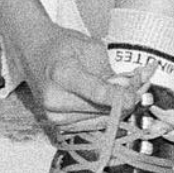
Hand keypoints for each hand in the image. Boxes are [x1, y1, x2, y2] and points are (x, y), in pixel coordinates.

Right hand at [10, 28, 129, 131]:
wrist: (35, 53)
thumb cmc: (63, 47)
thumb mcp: (90, 48)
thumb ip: (110, 72)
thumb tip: (131, 90)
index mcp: (61, 73)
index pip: (95, 91)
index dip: (118, 96)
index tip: (134, 96)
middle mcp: (53, 99)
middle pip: (101, 109)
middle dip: (123, 100)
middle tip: (138, 86)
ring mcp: (53, 115)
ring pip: (100, 119)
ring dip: (116, 109)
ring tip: (121, 91)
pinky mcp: (58, 125)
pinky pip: (92, 124)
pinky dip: (105, 114)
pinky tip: (107, 101)